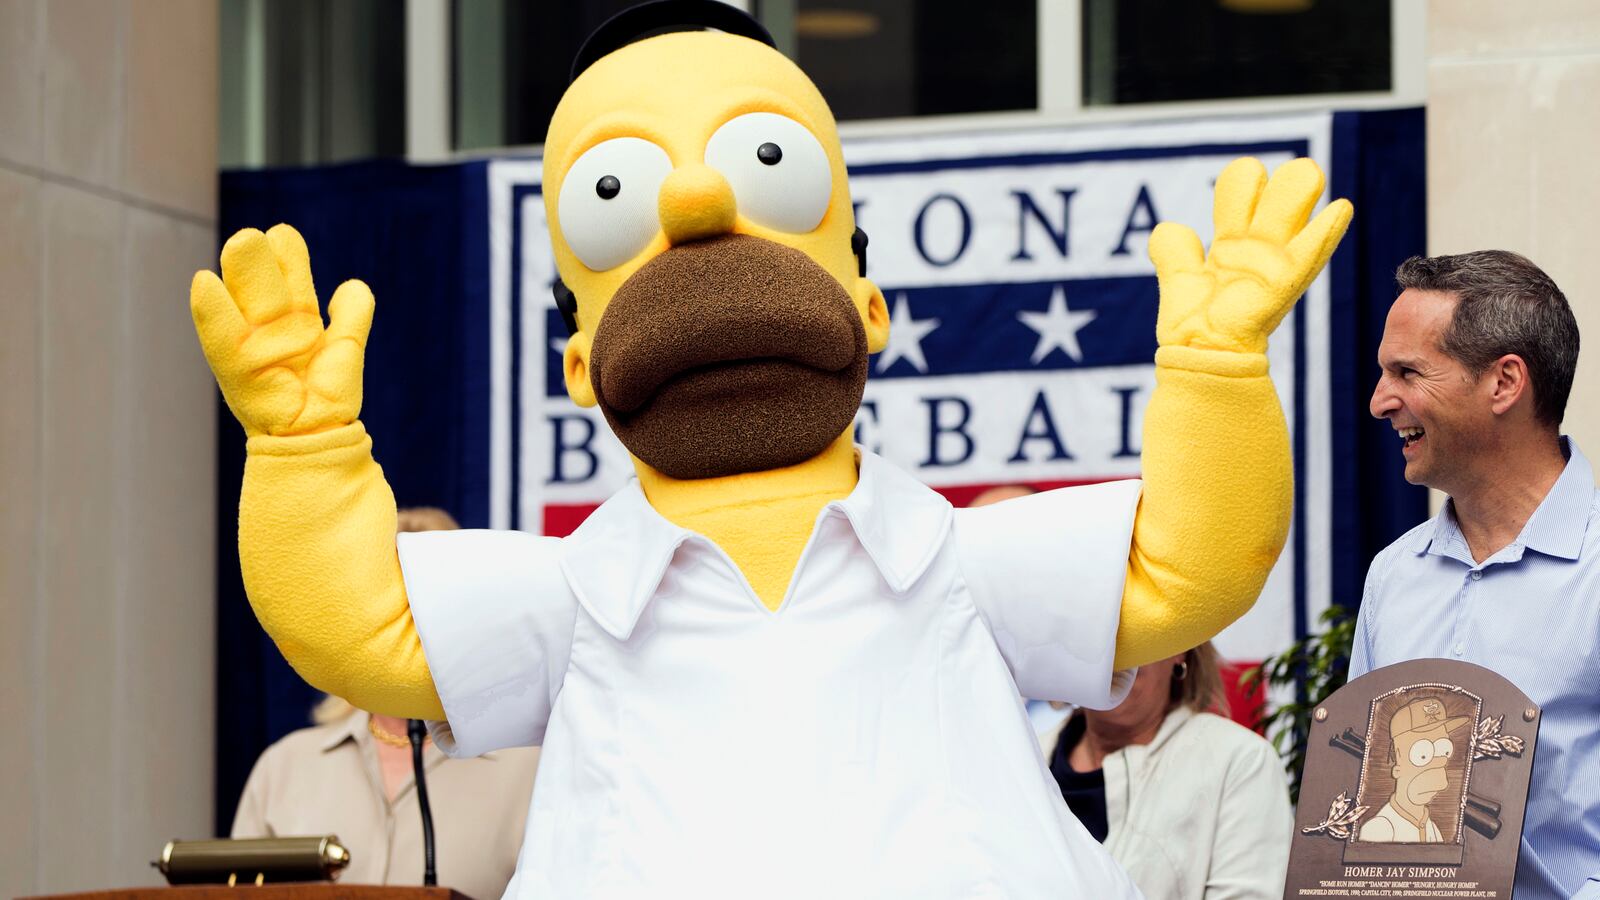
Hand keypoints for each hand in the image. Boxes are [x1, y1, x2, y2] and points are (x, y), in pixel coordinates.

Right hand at [191, 225, 374, 436]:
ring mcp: (253, 350)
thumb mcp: (344, 350)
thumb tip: (352, 286)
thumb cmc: (328, 397)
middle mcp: (270, 331)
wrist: (320, 437)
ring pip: (249, 308)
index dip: (288, 261)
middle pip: (264, 290)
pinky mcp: (238, 374)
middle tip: (252, 235)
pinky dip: (213, 313)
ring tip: (240, 242)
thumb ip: (352, 318)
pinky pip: (224, 342)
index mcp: (294, 321)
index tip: (283, 235)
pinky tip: (202, 281)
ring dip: (243, 276)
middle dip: (258, 263)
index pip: (291, 284)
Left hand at [1149, 157, 1351, 354]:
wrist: (1197, 355)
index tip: (1246, 176)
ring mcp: (1269, 266)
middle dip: (1277, 185)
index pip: (1241, 200)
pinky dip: (1323, 233)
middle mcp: (1254, 252)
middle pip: (1271, 205)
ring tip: (1309, 172)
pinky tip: (1340, 208)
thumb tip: (1171, 228)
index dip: (1240, 183)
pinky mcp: (1280, 286)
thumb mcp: (1179, 278)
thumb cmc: (1194, 324)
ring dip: (1297, 195)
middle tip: (1277, 173)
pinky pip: (1304, 256)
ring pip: (1286, 221)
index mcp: (1231, 247)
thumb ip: (1173, 251)